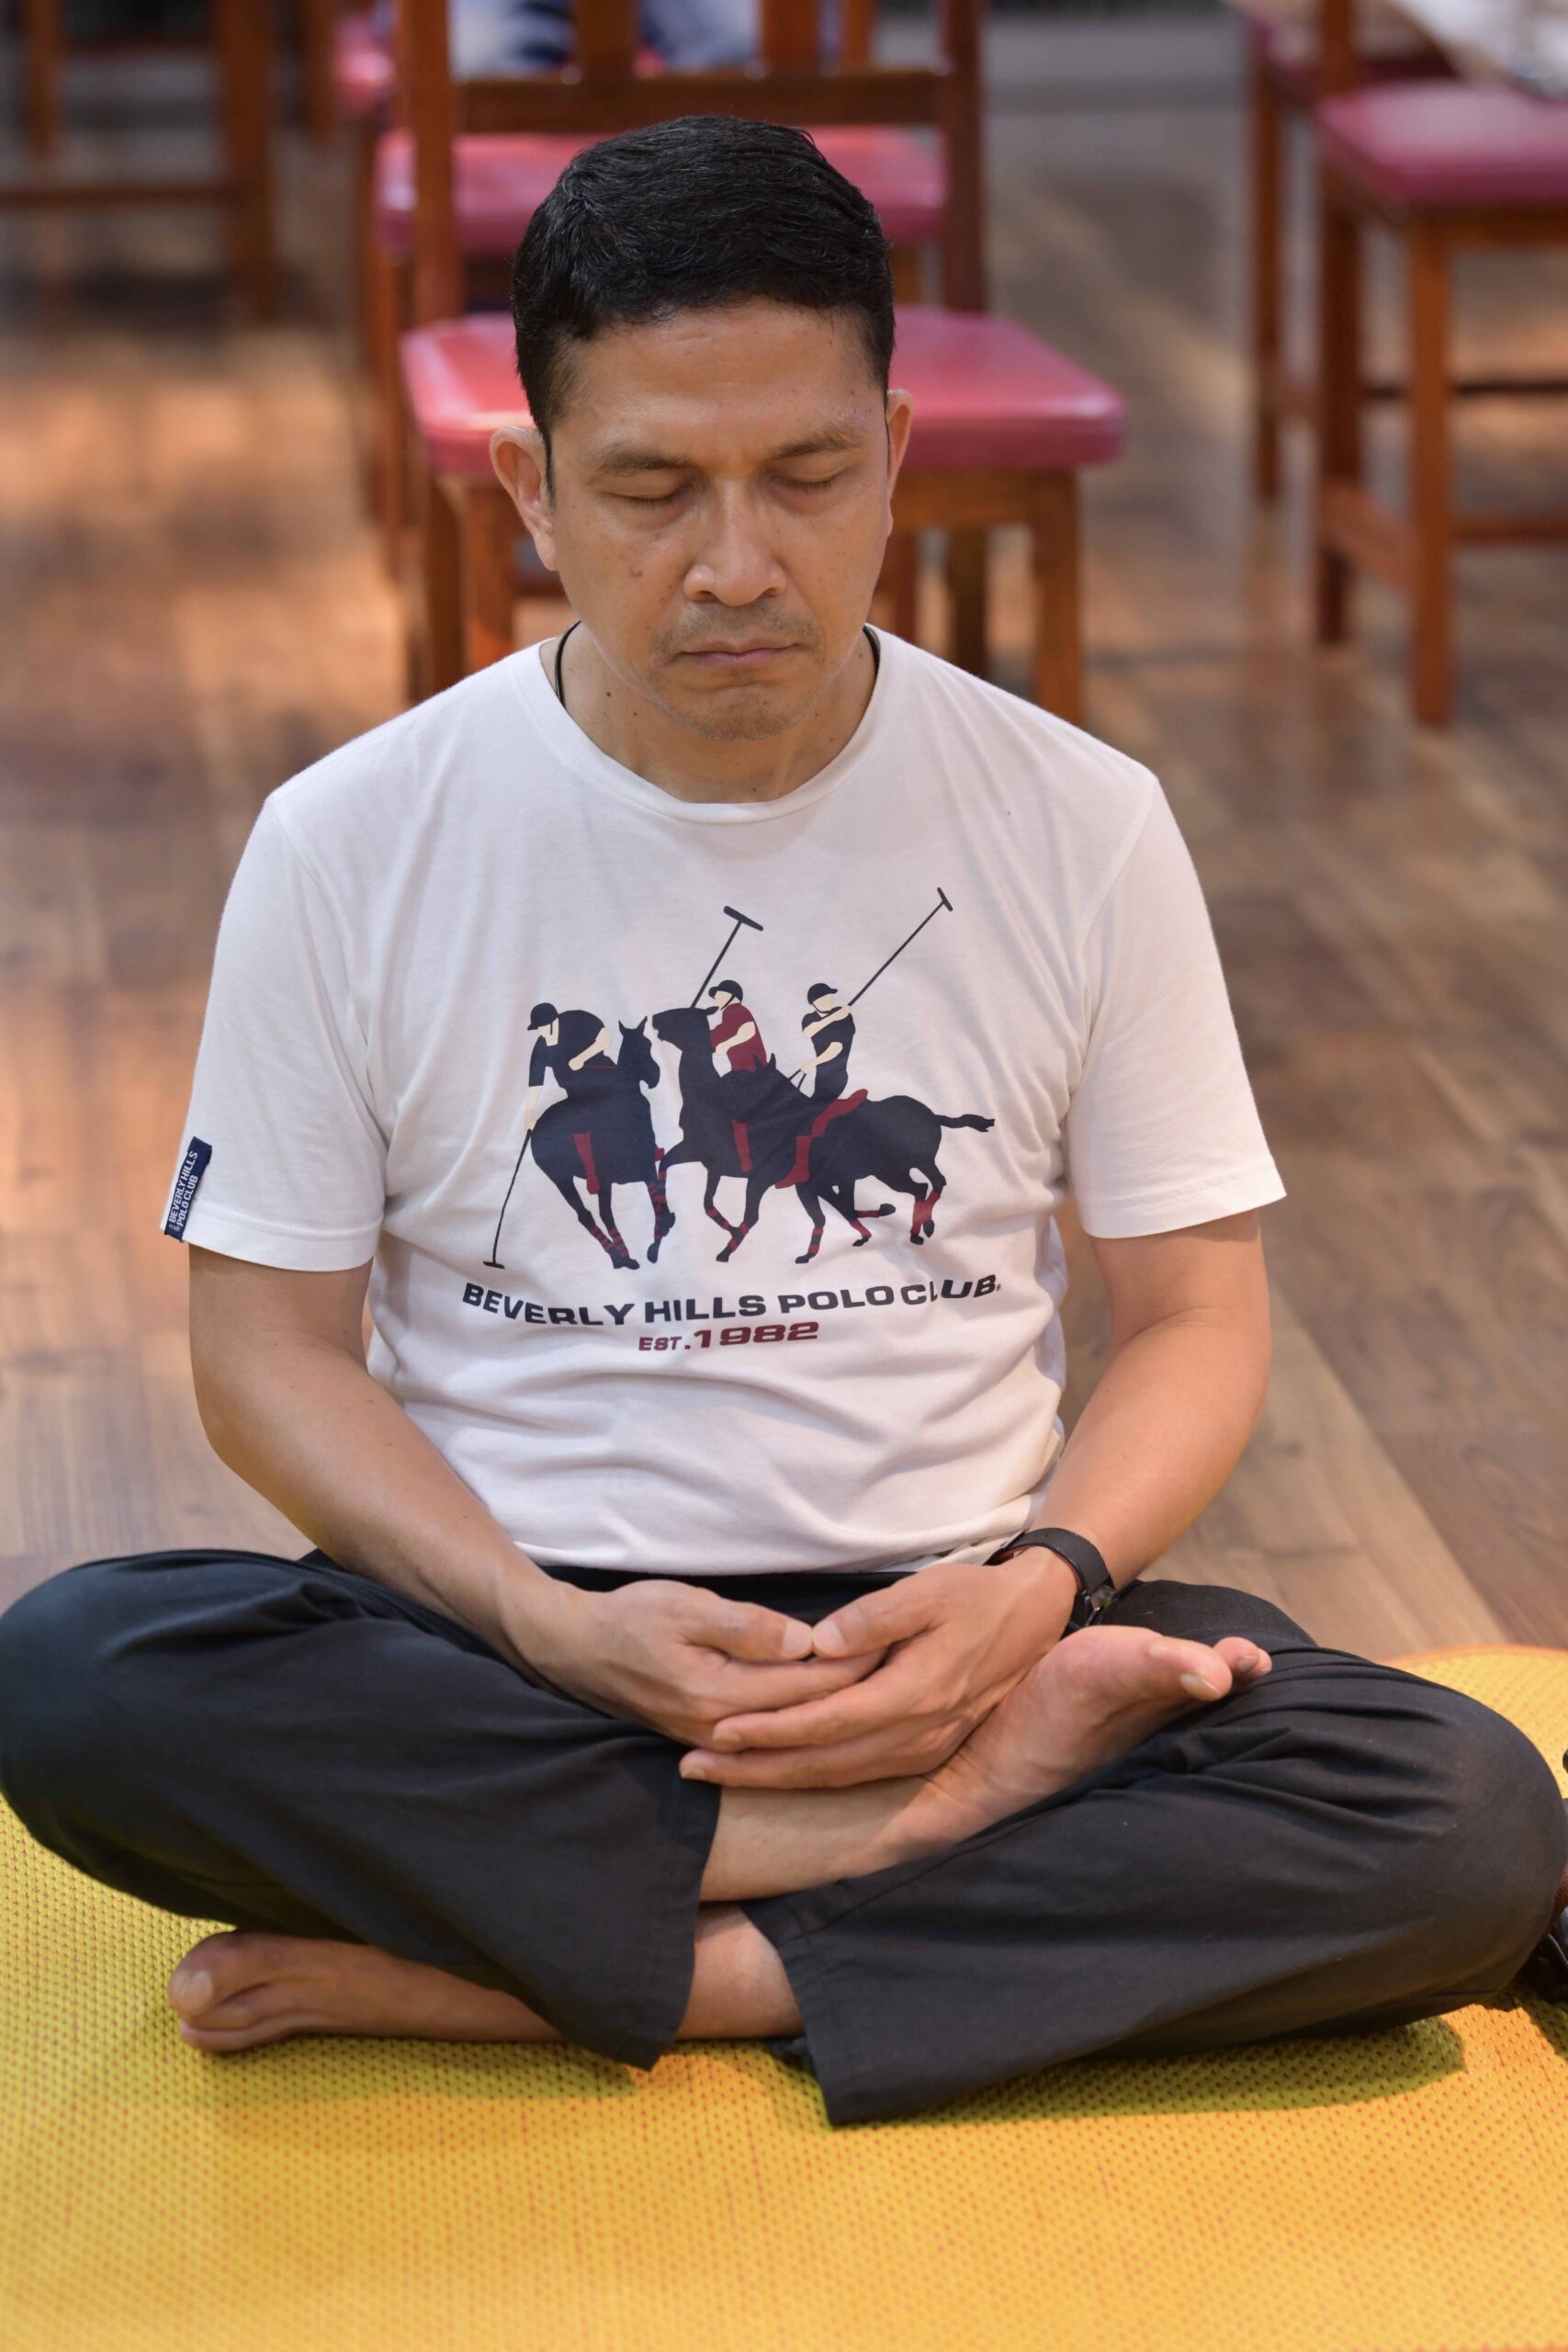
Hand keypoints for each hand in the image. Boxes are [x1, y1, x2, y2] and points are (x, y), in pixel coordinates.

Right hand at [516, 1575, 889, 1750]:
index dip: (860, 1665)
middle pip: (812, 1714)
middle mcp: (723, 1729)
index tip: (907, 1645)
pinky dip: (810, 1724)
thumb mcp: (685, 1607)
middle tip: (918, 1667)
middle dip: (864, 1691)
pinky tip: (842, 1710)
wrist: (574, 1651)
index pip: (810, 1685)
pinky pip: (774, 1739)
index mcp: (721, 1693)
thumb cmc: (629, 1618)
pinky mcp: (710, 1740)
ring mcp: (716, 1742)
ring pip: (797, 1732)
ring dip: (842, 1712)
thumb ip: (747, 1627)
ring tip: (894, 1689)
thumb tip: (808, 1642)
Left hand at [678, 1554, 1077, 1789]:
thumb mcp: (927, 1591)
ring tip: (722, 1776)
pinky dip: (813, 1778)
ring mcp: (923, 1750)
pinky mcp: (925, 1752)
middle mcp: (917, 1734)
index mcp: (914, 1694)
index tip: (717, 1731)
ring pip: (838, 1777)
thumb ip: (874, 1617)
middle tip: (696, 1769)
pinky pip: (859, 1776)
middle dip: (755, 1769)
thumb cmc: (973, 1597)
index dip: (770, 1731)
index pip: (825, 1722)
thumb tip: (818, 1644)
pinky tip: (780, 1773)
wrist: (1033, 1620)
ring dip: (777, 1780)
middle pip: (822, 1764)